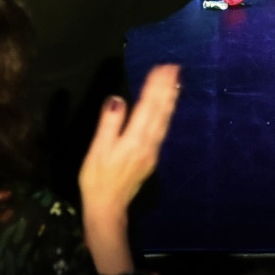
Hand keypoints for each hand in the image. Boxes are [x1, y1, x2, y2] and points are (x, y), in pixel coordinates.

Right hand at [78, 64, 180, 274]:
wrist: (107, 208)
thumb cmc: (97, 179)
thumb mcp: (97, 150)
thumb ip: (109, 123)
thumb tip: (118, 98)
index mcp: (134, 138)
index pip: (148, 106)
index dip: (155, 86)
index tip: (163, 67)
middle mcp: (148, 143)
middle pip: (160, 110)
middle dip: (167, 88)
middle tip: (175, 67)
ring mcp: (152, 151)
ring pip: (164, 120)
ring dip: (170, 99)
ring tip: (176, 82)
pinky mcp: (150, 158)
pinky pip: (162, 129)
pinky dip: (167, 113)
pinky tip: (167, 108)